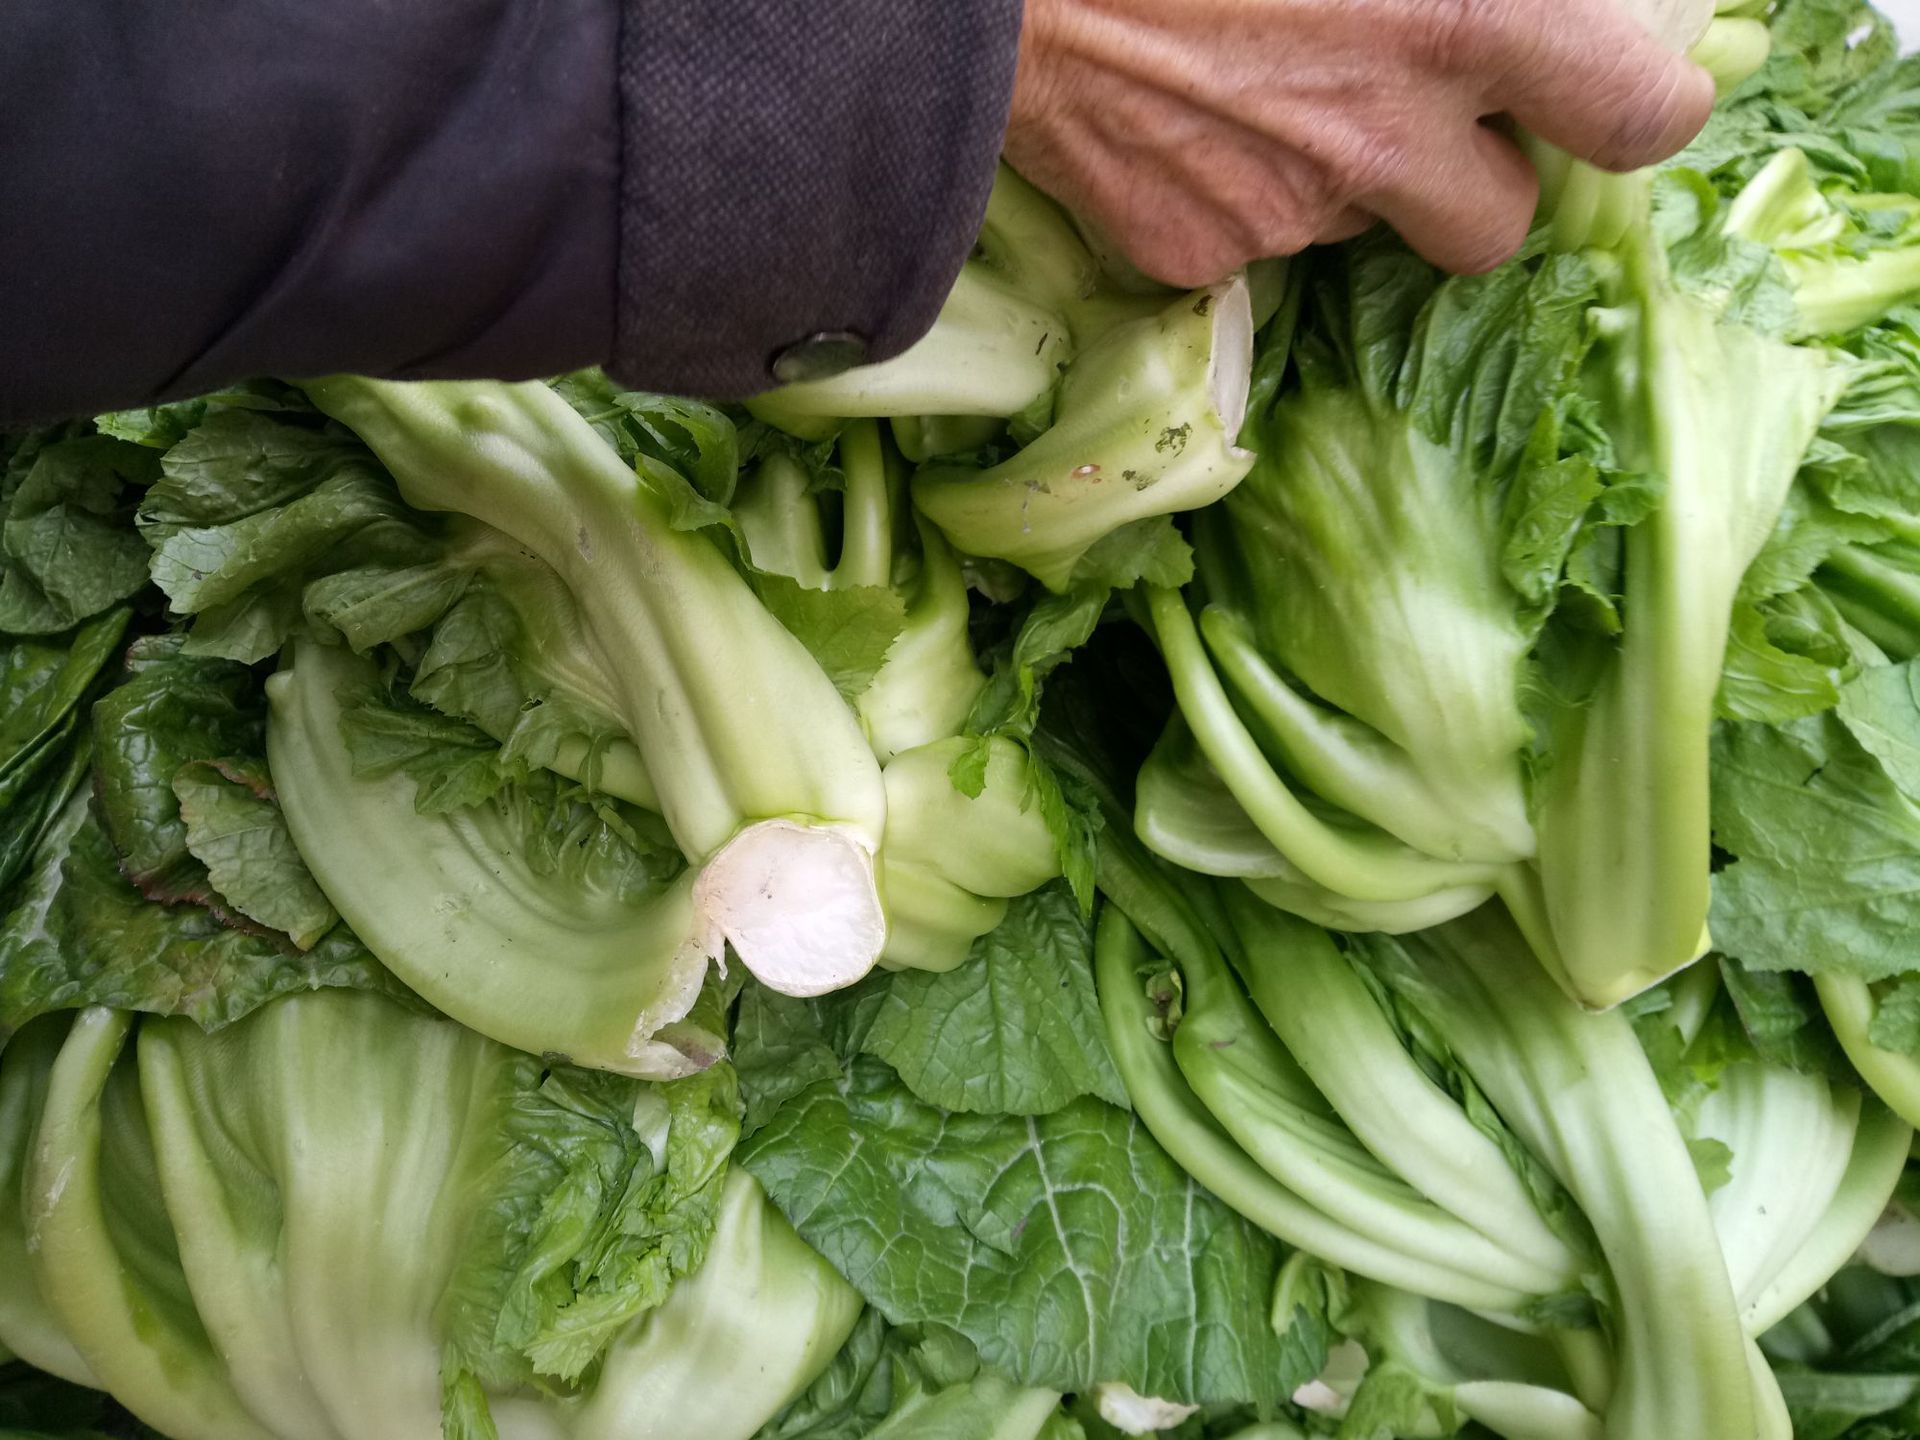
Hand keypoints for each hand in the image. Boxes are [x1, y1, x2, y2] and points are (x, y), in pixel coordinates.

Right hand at [1005, 0, 1714, 281]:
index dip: (1641, 108)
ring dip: (1346, 174)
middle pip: (1499, 228)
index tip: (1618, 91)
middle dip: (1479, 180)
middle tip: (1427, 114)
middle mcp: (1383, 141)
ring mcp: (1282, 215)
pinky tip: (1189, 118)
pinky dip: (1239, 193)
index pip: (1637, 118)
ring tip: (1263, 81)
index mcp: (1456, 18)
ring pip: (1362, 228)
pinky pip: (1251, 241)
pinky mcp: (1191, 254)